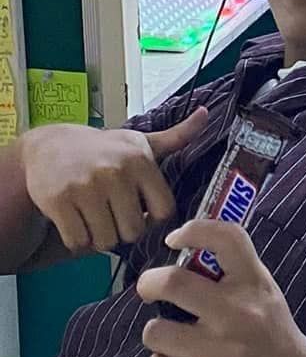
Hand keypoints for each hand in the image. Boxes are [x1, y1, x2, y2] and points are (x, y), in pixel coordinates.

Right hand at [23, 111, 206, 254]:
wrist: (48, 146)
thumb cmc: (103, 149)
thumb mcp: (140, 142)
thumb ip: (176, 136)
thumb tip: (205, 114)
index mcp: (140, 160)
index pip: (164, 212)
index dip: (153, 218)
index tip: (140, 210)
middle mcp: (115, 172)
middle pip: (134, 232)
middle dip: (124, 231)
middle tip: (113, 215)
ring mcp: (86, 187)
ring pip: (106, 241)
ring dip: (100, 238)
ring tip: (95, 217)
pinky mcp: (59, 201)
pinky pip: (78, 242)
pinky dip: (77, 240)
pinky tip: (76, 221)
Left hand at [137, 219, 305, 356]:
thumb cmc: (272, 335)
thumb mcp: (263, 294)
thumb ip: (232, 273)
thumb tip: (183, 250)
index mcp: (254, 285)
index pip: (226, 238)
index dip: (193, 230)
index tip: (175, 240)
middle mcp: (237, 314)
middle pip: (172, 282)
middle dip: (149, 283)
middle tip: (150, 289)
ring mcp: (220, 353)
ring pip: (155, 331)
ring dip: (159, 334)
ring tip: (176, 341)